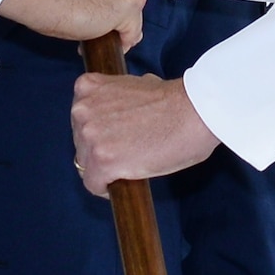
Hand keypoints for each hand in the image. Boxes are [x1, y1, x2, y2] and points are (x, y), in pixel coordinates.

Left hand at [70, 74, 220, 196]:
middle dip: (99, 149)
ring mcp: (90, 135)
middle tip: (125, 154)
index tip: (112, 140)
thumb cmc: (172, 100)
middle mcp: (82, 110)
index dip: (98, 132)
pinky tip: (123, 184)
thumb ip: (116, 99)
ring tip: (128, 168)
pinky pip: (93, 185)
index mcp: (87, 88)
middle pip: (80, 142)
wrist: (194, 111)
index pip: (80, 119)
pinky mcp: (102, 161)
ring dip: (104, 169)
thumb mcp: (133, 85)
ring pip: (86, 165)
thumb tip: (117, 112)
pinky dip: (105, 189)